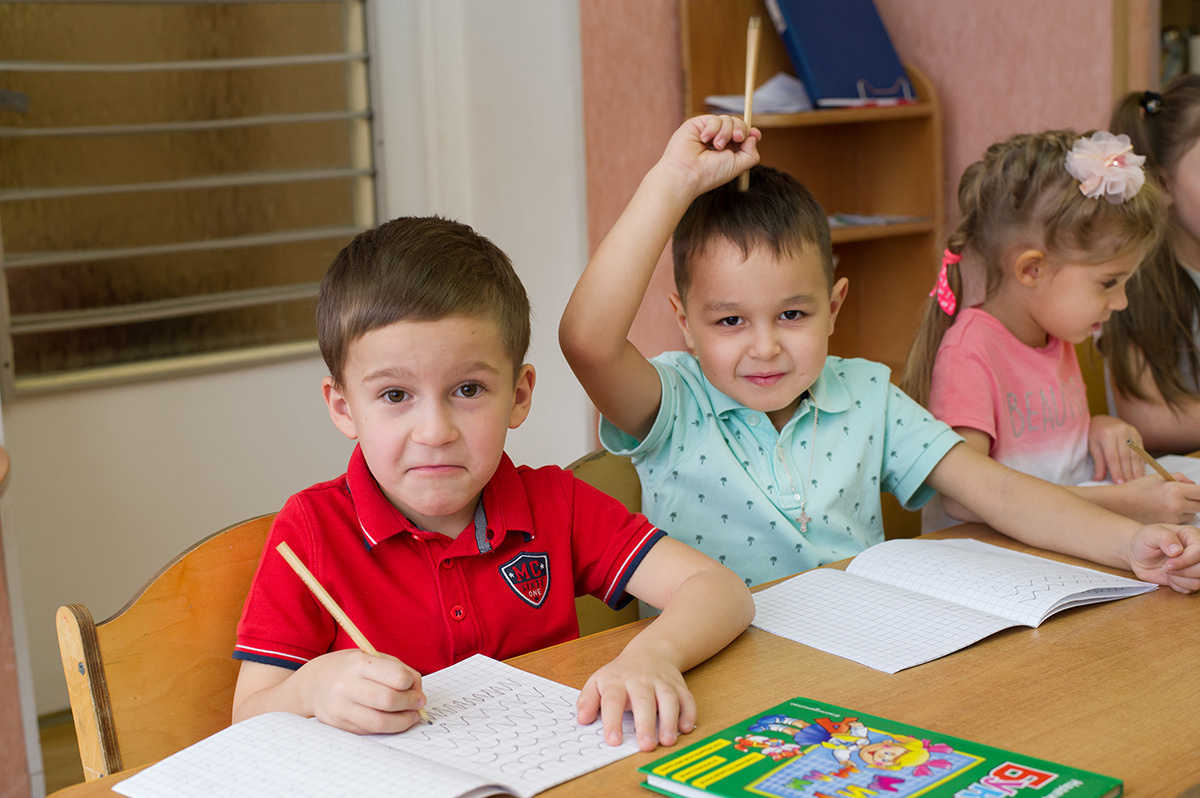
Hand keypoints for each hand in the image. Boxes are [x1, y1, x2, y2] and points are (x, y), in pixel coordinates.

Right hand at [300, 649, 427, 733]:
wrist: (313, 683)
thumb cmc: (350, 668)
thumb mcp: (371, 658)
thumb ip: (397, 669)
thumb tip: (418, 690)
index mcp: (358, 663)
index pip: (396, 676)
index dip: (411, 682)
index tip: (414, 685)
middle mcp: (346, 685)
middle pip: (389, 700)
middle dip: (411, 703)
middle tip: (419, 702)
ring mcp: (340, 707)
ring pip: (380, 722)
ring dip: (403, 721)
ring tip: (411, 716)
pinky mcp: (339, 725)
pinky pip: (370, 730)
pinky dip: (387, 728)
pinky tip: (394, 721)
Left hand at [576, 645, 696, 751]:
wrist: (650, 652)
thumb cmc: (621, 674)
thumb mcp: (598, 681)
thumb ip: (588, 700)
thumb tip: (582, 719)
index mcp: (617, 680)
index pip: (613, 700)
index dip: (613, 720)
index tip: (614, 741)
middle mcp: (641, 680)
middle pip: (644, 700)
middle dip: (646, 724)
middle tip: (646, 746)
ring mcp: (662, 682)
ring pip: (668, 699)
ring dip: (669, 720)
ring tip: (667, 741)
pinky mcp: (679, 686)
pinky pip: (687, 698)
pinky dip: (689, 713)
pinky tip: (686, 728)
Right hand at [658, 114, 760, 195]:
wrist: (687, 174)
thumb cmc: (710, 174)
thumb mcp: (739, 166)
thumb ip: (752, 153)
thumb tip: (754, 136)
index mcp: (729, 150)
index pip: (744, 135)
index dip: (751, 132)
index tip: (754, 134)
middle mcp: (719, 140)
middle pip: (738, 124)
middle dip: (740, 130)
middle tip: (736, 139)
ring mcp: (709, 132)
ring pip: (728, 120)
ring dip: (725, 132)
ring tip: (716, 146)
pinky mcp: (697, 124)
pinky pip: (714, 119)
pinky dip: (712, 129)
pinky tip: (704, 140)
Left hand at [1088, 415, 1144, 482]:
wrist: (1103, 420)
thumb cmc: (1095, 435)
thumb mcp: (1093, 448)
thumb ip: (1098, 464)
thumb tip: (1097, 481)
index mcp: (1107, 434)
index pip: (1113, 457)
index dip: (1117, 471)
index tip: (1120, 484)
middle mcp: (1121, 432)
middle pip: (1126, 457)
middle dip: (1129, 473)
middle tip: (1130, 486)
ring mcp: (1131, 432)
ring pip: (1136, 454)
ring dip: (1137, 470)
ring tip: (1137, 483)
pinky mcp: (1138, 434)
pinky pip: (1141, 451)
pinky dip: (1141, 463)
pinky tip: (1141, 473)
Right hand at [1115, 473, 1199, 524]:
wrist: (1120, 504)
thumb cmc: (1138, 489)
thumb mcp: (1159, 477)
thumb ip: (1180, 478)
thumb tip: (1193, 484)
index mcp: (1175, 490)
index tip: (1197, 492)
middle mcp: (1176, 505)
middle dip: (1196, 501)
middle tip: (1187, 497)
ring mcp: (1173, 518)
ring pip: (1192, 515)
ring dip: (1188, 510)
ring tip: (1172, 504)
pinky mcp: (1168, 526)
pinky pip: (1181, 521)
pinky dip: (1178, 517)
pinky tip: (1165, 511)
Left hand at [1127, 524, 1199, 592]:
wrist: (1139, 555)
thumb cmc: (1146, 541)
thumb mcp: (1150, 534)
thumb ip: (1165, 538)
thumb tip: (1177, 550)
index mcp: (1192, 536)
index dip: (1185, 560)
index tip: (1168, 563)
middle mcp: (1198, 551)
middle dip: (1182, 572)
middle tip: (1166, 567)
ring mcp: (1196, 566)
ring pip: (1199, 581)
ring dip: (1179, 579)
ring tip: (1167, 570)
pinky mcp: (1192, 578)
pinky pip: (1191, 588)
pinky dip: (1177, 585)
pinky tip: (1169, 576)